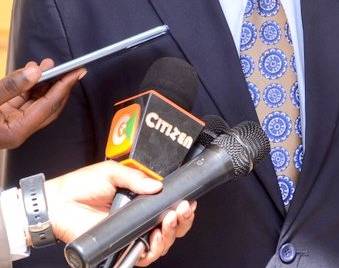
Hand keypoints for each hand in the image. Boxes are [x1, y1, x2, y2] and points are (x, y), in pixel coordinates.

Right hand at [0, 59, 82, 148]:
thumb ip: (10, 87)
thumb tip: (35, 72)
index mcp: (15, 132)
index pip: (49, 106)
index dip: (64, 86)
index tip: (77, 71)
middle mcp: (16, 131)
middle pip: (46, 106)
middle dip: (56, 84)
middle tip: (67, 66)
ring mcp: (10, 125)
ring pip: (34, 102)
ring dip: (41, 83)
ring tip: (46, 65)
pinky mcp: (3, 118)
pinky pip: (21, 101)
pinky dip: (26, 87)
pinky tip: (29, 73)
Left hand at [45, 161, 195, 264]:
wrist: (59, 203)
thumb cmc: (81, 186)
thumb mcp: (112, 172)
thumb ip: (136, 177)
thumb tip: (157, 186)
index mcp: (141, 199)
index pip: (169, 205)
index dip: (182, 206)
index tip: (189, 200)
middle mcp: (139, 218)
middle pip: (172, 226)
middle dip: (183, 219)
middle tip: (182, 209)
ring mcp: (131, 234)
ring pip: (163, 242)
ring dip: (171, 233)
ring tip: (169, 220)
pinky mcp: (120, 247)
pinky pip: (143, 256)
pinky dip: (154, 249)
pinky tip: (155, 237)